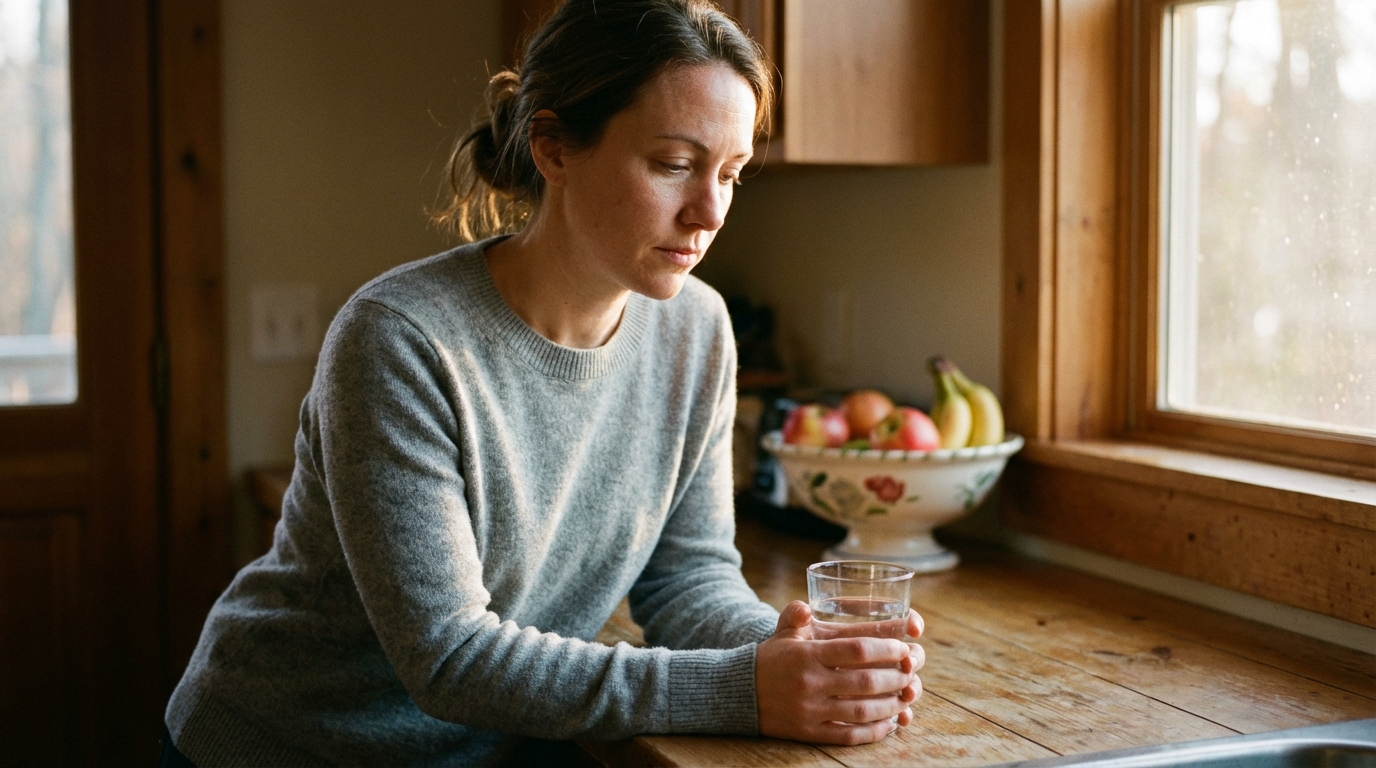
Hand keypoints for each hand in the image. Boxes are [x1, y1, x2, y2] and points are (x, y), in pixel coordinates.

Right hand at [755, 601, 924, 744]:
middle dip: (896, 677)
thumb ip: (795, 614)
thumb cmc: (771, 659)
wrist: (740, 694)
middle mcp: (810, 683)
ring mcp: (810, 710)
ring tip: (906, 698)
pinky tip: (889, 723)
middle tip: (911, 673)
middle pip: (865, 681)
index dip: (886, 650)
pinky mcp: (810, 732)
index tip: (903, 649)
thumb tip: (807, 607)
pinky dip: (874, 731)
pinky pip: (848, 735)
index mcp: (807, 655)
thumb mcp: (782, 633)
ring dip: (891, 705)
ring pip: (862, 711)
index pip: (856, 650)